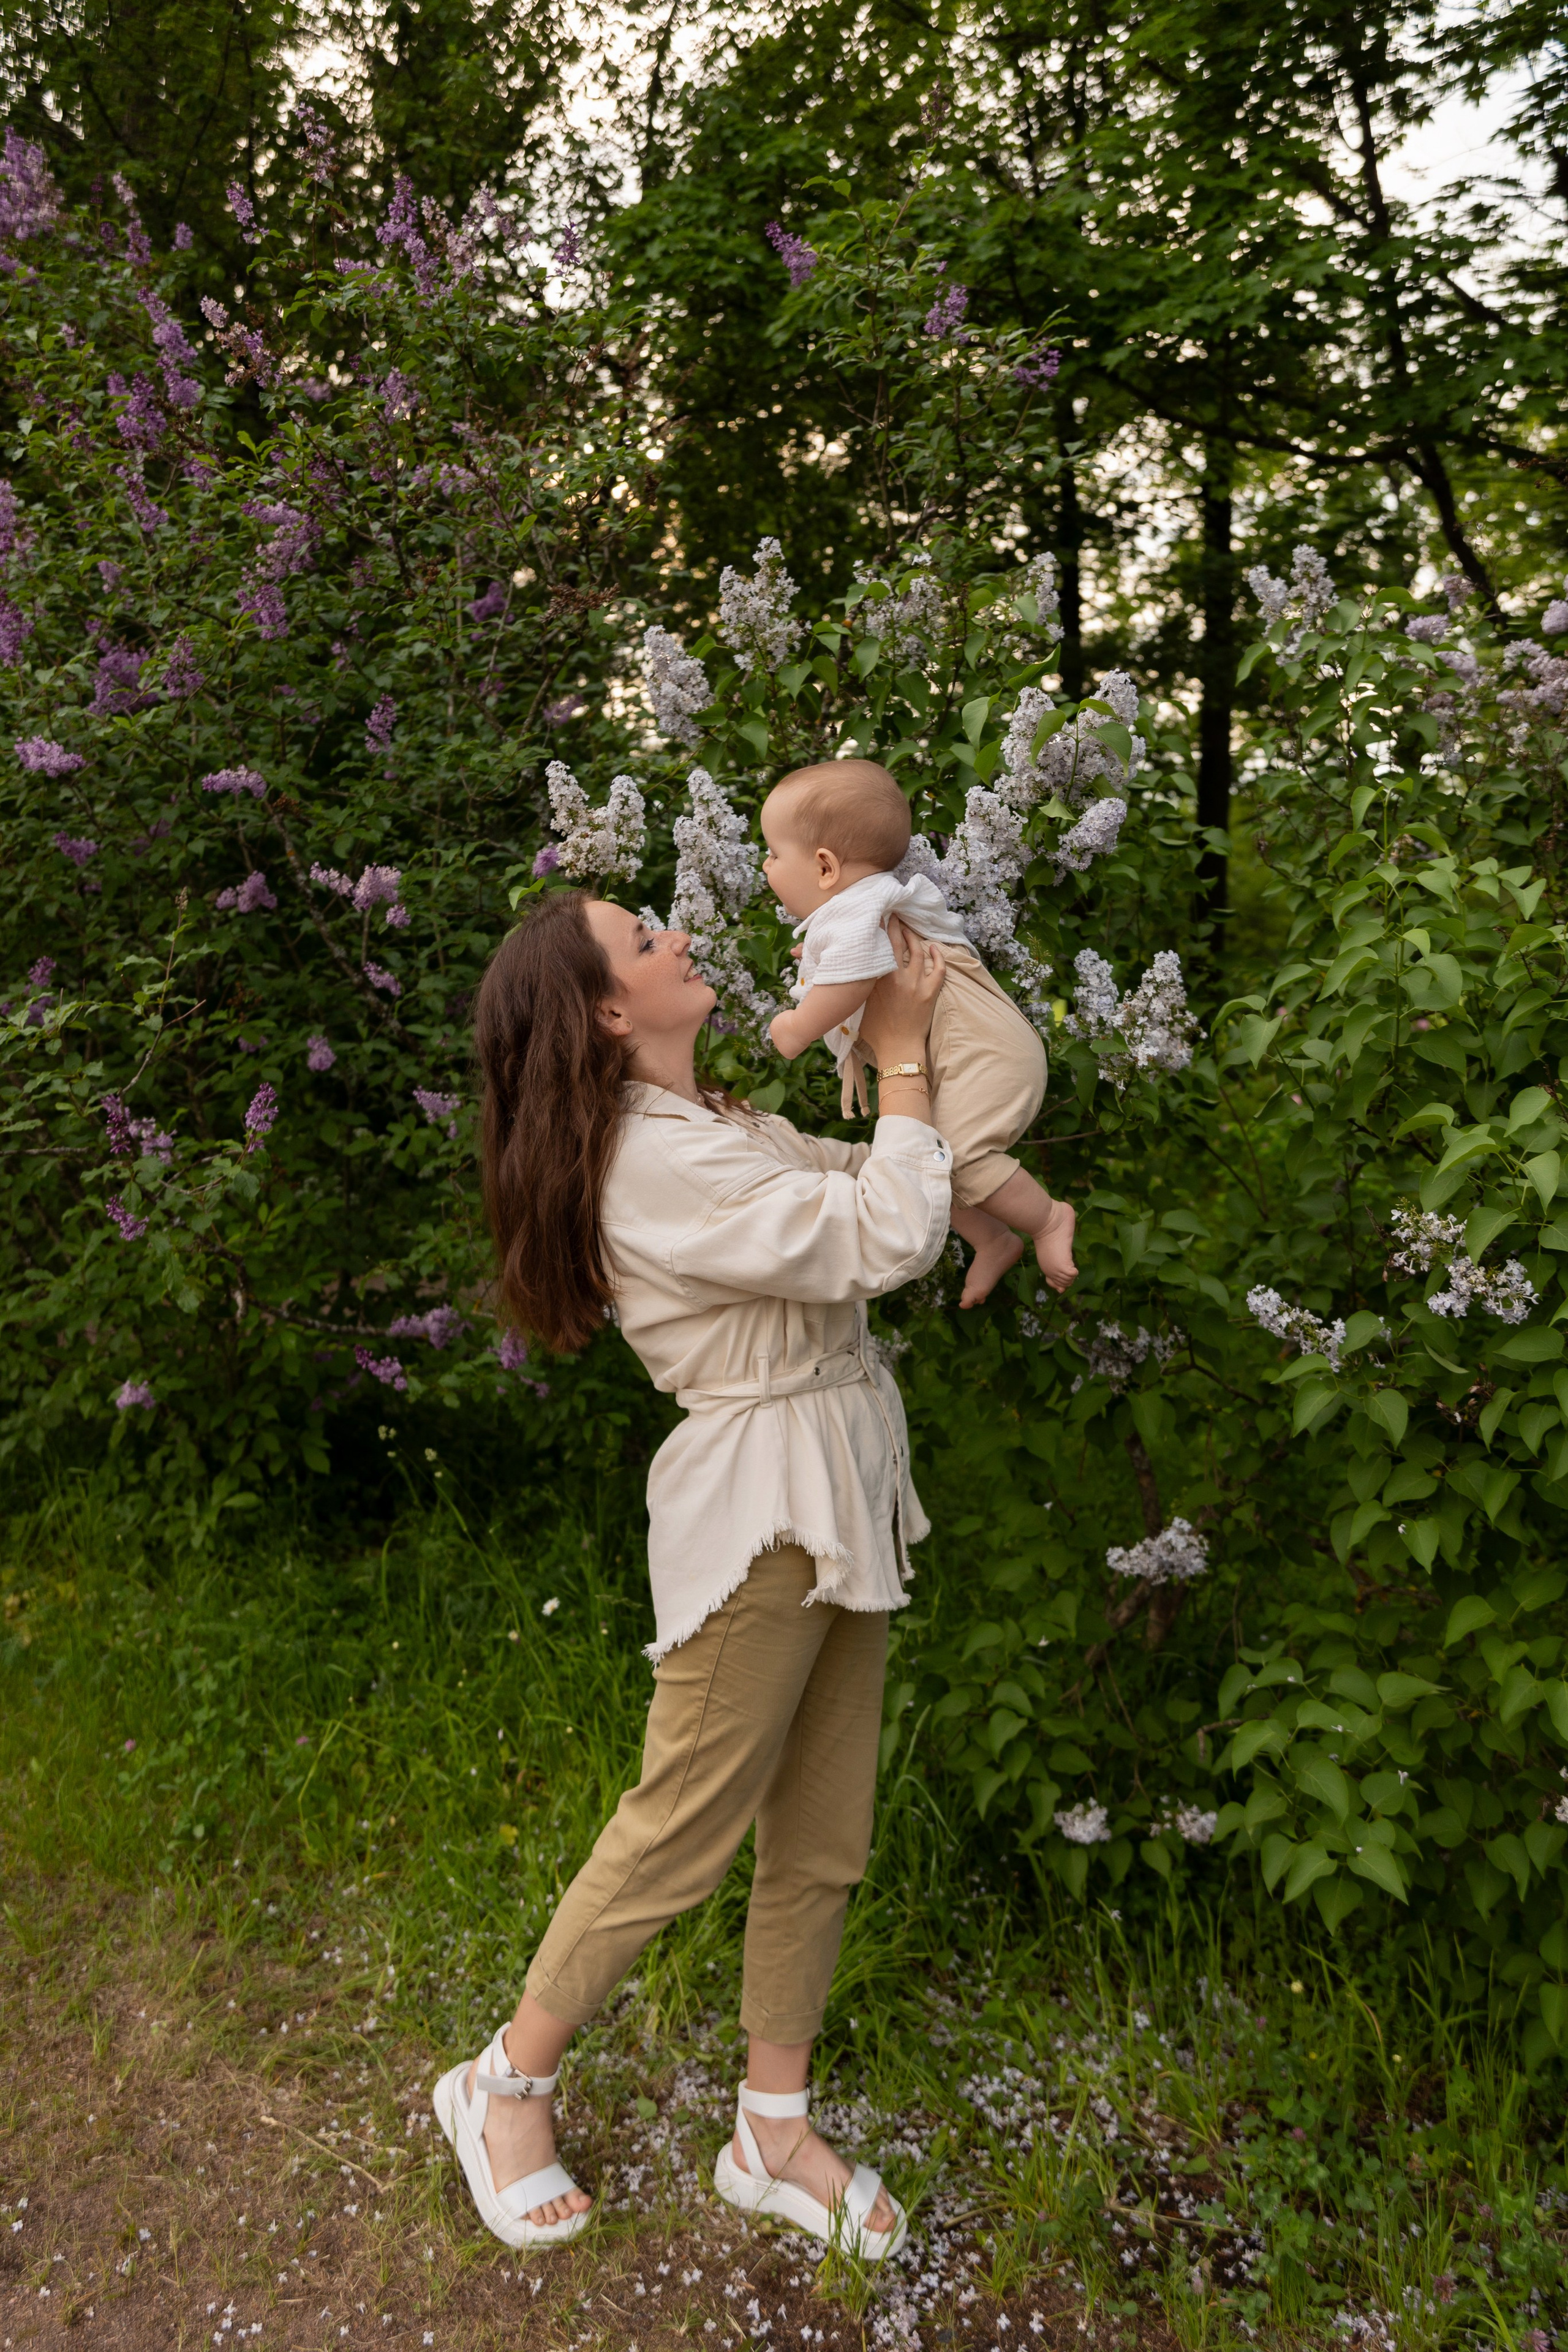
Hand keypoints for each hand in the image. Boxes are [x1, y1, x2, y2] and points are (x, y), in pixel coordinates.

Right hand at [859, 919, 944, 1066]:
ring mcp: (915, 984)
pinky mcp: (929, 993)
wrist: (897, 1048)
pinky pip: (938, 970)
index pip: (877, 947)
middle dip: (895, 926)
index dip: (878, 930)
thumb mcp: (860, 1005)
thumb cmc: (875, 1031)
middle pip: (897, 943)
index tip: (876, 918)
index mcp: (877, 979)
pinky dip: (937, 957)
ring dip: (913, 938)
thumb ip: (859, 985)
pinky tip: (934, 947)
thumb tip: (851, 971)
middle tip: (893, 914)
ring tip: (909, 929)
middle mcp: (896, 977)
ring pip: (916, 952)